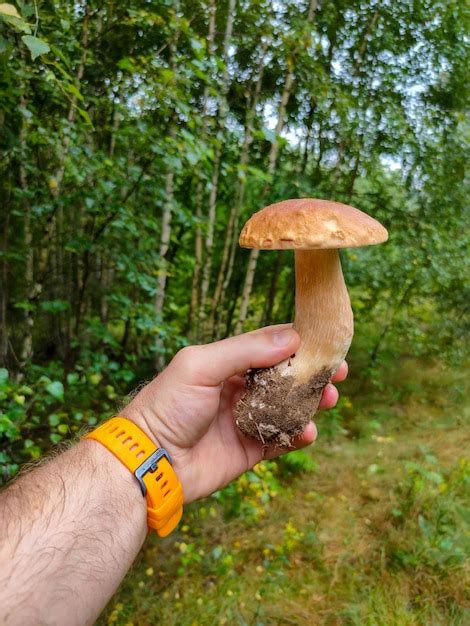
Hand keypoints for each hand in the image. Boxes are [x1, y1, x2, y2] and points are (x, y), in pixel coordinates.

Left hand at [122, 325, 347, 502]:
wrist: (150, 462)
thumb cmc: (168, 405)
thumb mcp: (201, 365)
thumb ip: (245, 350)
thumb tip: (292, 337)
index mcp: (225, 364)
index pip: (268, 347)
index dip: (298, 344)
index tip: (325, 342)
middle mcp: (237, 390)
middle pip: (284, 378)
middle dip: (311, 375)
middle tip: (337, 373)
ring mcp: (244, 420)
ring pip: (287, 408)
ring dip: (310, 403)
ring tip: (328, 400)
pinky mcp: (248, 450)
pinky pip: (280, 440)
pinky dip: (298, 435)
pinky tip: (307, 432)